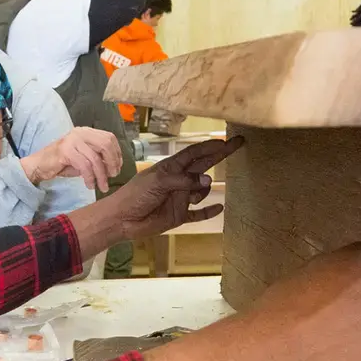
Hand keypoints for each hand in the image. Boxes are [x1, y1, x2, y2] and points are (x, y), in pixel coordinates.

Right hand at [21, 127, 122, 191]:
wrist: (39, 165)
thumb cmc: (62, 163)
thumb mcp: (83, 159)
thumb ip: (98, 159)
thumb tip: (114, 167)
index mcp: (86, 132)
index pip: (109, 138)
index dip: (117, 153)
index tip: (117, 167)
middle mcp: (80, 132)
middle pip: (106, 145)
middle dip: (112, 163)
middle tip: (112, 176)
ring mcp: (72, 140)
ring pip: (95, 159)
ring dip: (101, 175)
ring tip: (102, 187)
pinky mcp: (65, 150)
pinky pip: (84, 166)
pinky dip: (90, 178)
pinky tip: (90, 185)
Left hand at [112, 137, 243, 237]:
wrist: (122, 219)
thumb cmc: (136, 195)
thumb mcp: (159, 182)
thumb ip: (184, 181)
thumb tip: (208, 181)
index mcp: (171, 168)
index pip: (195, 153)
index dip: (210, 146)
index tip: (227, 140)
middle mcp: (178, 180)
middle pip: (204, 165)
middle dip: (220, 155)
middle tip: (238, 144)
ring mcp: (180, 198)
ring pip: (201, 191)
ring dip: (203, 192)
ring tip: (191, 197)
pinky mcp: (179, 216)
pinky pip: (198, 214)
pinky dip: (208, 212)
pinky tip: (220, 208)